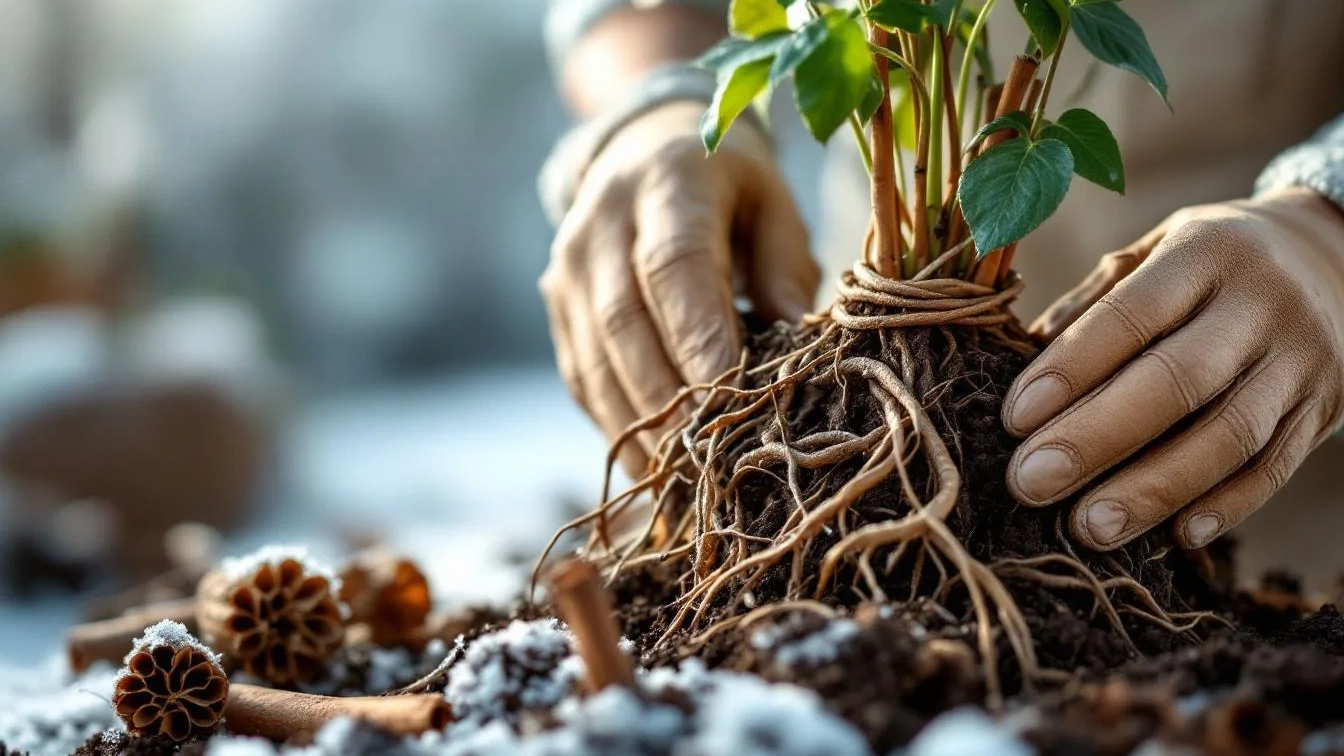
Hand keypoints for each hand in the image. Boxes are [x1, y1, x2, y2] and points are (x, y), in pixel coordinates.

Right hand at [541, 101, 817, 473]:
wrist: (644, 151)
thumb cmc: (730, 189)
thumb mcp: (774, 208)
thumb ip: (786, 272)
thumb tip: (800, 352)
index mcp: (666, 183)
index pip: (674, 268)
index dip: (699, 338)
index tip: (732, 401)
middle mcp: (601, 224)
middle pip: (625, 323)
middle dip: (668, 399)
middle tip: (710, 460)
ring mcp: (567, 269)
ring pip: (594, 361)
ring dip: (637, 427)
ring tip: (683, 482)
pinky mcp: (557, 308)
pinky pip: (581, 378)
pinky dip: (617, 426)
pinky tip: (655, 467)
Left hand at [1003, 188, 1343, 550]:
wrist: (1334, 261)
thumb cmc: (1207, 268)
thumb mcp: (1153, 253)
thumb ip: (1090, 304)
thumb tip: (1017, 363)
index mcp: (1205, 253)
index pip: (1131, 314)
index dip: (1071, 369)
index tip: (1014, 420)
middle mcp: (1262, 303)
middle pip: (1177, 380)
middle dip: (1097, 438)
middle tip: (1030, 483)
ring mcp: (1301, 360)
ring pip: (1229, 435)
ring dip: (1153, 489)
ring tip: (1088, 527)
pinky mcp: (1324, 409)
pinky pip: (1275, 467)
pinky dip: (1225, 506)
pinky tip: (1173, 535)